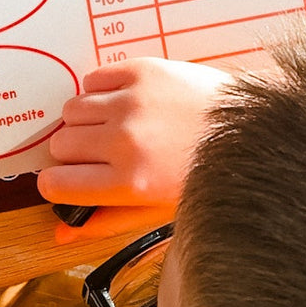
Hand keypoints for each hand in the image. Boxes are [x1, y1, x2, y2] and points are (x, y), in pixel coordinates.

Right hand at [37, 57, 230, 241]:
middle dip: (72, 153)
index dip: (56, 184)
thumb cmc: (207, 171)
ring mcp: (131, 102)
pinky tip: (121, 102)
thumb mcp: (158, 209)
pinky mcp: (139, 71)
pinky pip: (91, 79)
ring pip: (71, 110)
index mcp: (129, 181)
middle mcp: (125, 140)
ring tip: (110, 127)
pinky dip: (99, 91)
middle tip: (98, 155)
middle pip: (60, 144)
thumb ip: (105, 220)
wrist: (250, 127)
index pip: (56, 183)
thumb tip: (61, 235)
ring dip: (83, 121)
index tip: (63, 181)